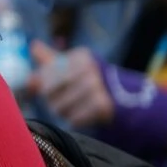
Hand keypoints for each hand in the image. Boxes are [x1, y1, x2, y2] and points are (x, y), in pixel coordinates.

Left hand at [31, 41, 166, 158]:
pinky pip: (73, 118)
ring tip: (77, 108)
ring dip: (64, 112)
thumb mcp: (76, 66)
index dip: (42, 85)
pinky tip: (84, 116)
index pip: (45, 73)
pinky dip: (75, 120)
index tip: (48, 89)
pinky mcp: (102, 106)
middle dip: (53, 100)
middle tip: (64, 102)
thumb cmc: (95, 83)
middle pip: (49, 90)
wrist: (133, 104)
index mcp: (81, 56)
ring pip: (58, 106)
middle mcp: (89, 68)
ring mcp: (96, 87)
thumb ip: (52, 59)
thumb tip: (32, 46)